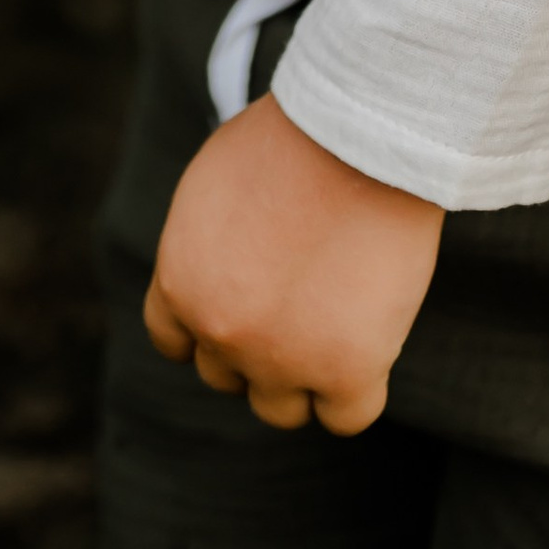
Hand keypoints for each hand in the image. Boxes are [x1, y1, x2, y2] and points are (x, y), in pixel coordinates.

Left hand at [143, 93, 441, 435]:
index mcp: (180, 281)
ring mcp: (282, 358)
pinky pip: (346, 416)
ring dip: (305, 374)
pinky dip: (359, 390)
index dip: (210, 326)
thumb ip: (204, 244)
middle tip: (302, 297)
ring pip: (281, 408)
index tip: (246, 304)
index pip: (176, 340)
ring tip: (340, 316)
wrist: (358, 132)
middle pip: (228, 376)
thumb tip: (216, 270)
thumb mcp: (212, 184)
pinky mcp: (346, 370)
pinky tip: (373, 343)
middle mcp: (221, 330)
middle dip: (259, 346)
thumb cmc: (293, 137)